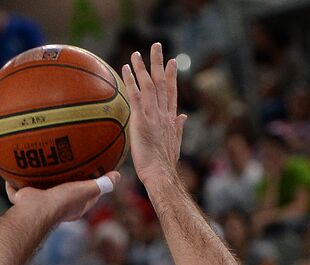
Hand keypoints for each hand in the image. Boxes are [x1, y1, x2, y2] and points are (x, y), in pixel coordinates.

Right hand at [5, 171, 120, 225]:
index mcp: (73, 207)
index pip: (88, 198)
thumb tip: (118, 176)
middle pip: (62, 193)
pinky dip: (14, 183)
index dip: (94, 188)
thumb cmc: (61, 202)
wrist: (35, 211)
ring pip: (39, 190)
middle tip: (67, 168)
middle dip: (65, 184)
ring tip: (39, 165)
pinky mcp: (23, 200)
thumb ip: (101, 184)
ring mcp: (38, 204)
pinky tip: (13, 169)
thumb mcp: (85, 190)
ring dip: (38, 182)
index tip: (97, 176)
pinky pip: (17, 189)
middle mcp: (56, 207)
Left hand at [121, 43, 186, 188]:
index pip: (172, 93)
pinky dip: (131, 81)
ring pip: (148, 85)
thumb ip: (179, 128)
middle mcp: (164, 113)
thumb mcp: (175, 144)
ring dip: (142, 67)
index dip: (172, 76)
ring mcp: (153, 115)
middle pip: (162, 82)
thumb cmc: (165, 166)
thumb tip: (184, 117)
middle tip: (156, 46)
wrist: (161, 174)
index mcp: (171, 119)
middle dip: (159, 63)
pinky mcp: (141, 120)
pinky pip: (135, 95)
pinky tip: (125, 69)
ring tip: (136, 54)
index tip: (172, 62)